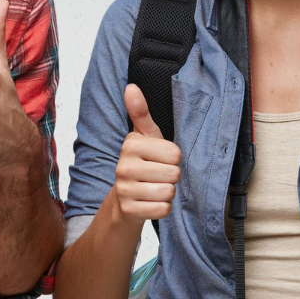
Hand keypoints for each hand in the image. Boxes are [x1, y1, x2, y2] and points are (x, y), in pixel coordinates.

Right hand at [113, 84, 182, 221]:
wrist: (124, 198)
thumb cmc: (141, 164)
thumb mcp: (144, 137)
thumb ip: (140, 112)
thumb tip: (131, 87)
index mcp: (131, 145)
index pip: (175, 154)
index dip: (173, 159)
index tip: (159, 160)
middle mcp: (124, 166)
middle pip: (173, 174)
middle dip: (171, 177)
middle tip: (157, 176)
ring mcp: (124, 190)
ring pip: (168, 192)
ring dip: (167, 193)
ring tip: (154, 188)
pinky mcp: (129, 210)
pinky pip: (163, 209)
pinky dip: (162, 208)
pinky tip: (151, 201)